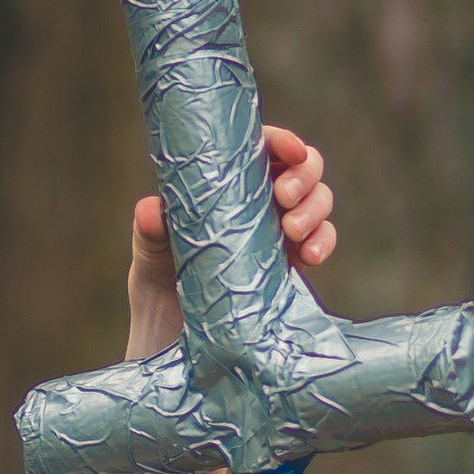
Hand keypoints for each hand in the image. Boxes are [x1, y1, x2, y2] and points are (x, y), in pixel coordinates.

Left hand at [130, 122, 335, 342]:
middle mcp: (259, 198)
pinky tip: (309, 256)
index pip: (263, 147)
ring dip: (315, 210)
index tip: (290, 151)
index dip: (283, 141)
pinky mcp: (292, 261)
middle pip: (302, 167)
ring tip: (292, 232)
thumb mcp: (150, 249)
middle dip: (304, 175)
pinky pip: (321, 240)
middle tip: (284, 197)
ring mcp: (279, 228)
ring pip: (318, 201)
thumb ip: (151, 227)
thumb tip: (151, 210)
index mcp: (229, 180)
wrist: (175, 332)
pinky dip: (323, 242)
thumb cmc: (160, 275)